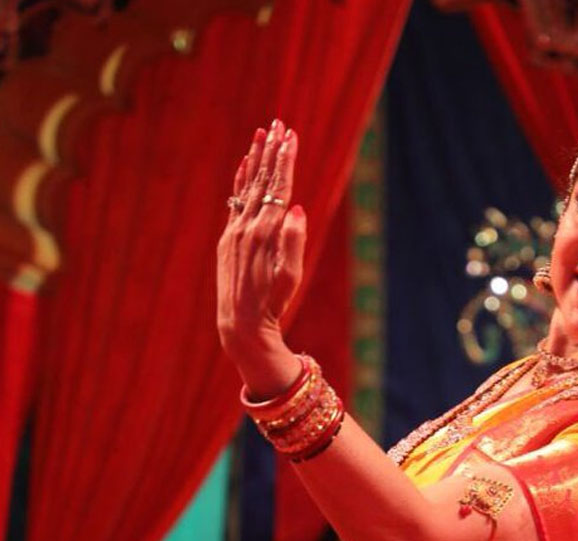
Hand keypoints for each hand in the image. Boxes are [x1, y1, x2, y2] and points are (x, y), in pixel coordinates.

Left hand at [218, 119, 305, 393]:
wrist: (241, 325)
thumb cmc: (272, 305)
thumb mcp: (290, 277)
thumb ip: (293, 242)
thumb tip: (296, 208)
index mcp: (265, 233)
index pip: (278, 188)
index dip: (285, 161)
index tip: (290, 136)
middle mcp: (247, 227)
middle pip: (262, 181)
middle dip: (272, 152)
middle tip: (279, 124)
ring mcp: (234, 232)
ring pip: (247, 188)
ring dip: (255, 160)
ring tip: (262, 134)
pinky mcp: (227, 240)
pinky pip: (235, 202)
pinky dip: (241, 182)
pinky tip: (244, 166)